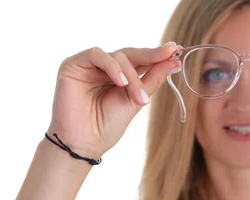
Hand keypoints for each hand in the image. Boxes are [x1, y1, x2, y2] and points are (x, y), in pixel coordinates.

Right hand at [46, 42, 181, 158]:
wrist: (84, 143)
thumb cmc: (107, 125)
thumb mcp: (136, 100)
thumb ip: (152, 79)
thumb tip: (174, 62)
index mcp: (120, 75)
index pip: (141, 59)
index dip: (158, 55)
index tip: (177, 50)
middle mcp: (104, 67)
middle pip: (131, 54)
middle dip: (152, 56)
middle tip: (170, 55)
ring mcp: (89, 65)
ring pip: (118, 56)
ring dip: (131, 76)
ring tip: (138, 98)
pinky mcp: (73, 64)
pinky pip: (96, 54)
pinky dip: (112, 67)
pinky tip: (120, 83)